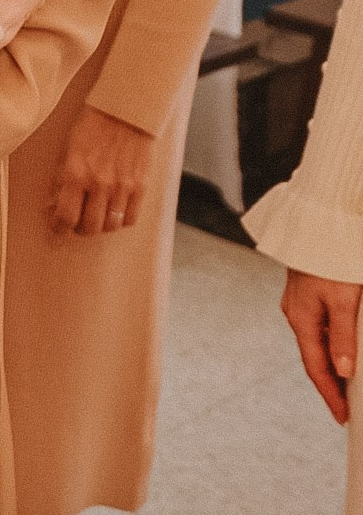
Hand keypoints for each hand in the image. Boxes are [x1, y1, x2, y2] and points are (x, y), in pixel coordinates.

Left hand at [47, 106, 154, 234]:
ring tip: (94, 217)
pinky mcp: (140, 187)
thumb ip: (61, 178)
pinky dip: (120, 221)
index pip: (65, 217)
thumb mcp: (67, 149)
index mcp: (76, 173)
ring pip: (110, 227)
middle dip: (78, 229)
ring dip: (100, 226)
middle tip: (75, 222)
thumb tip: (53, 203)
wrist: (125, 112)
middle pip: (89, 227)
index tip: (56, 227)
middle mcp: (100, 184)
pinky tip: (113, 212)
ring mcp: (122, 187)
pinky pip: (130, 218)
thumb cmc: (93, 126)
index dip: (58, 227)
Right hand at [283, 268, 361, 423]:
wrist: (318, 224)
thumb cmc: (331, 260)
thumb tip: (343, 372)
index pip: (316, 367)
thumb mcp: (344, 302)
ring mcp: (300, 303)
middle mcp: (297, 314)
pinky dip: (330, 343)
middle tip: (344, 406)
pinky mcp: (307, 294)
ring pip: (316, 342)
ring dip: (330, 364)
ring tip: (345, 384)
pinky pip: (319, 327)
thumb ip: (344, 338)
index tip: (341, 417)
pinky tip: (340, 347)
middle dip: (329, 384)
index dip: (330, 394)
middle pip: (314, 357)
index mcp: (302, 319)